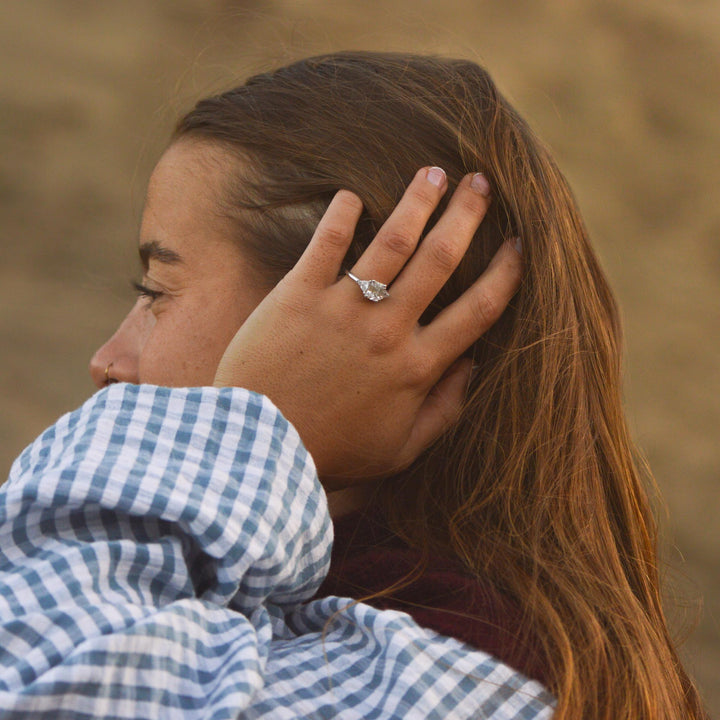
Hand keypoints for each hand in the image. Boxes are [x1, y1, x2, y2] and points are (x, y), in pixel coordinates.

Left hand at [214, 167, 521, 483]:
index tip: (519, 245)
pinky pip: (326, 243)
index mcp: (417, 366)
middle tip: (482, 182)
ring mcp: (343, 308)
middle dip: (467, 215)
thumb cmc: (334, 451)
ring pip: (392, 241)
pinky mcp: (299, 295)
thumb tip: (473, 367)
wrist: (262, 447)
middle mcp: (387, 329)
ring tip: (434, 172)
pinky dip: (342, 214)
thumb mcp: (401, 449)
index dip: (505, 273)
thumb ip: (445, 410)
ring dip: (418, 201)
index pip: (477, 309)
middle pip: (440, 259)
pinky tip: (353, 194)